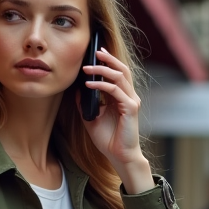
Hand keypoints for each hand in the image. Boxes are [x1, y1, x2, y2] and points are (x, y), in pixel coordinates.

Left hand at [81, 48, 153, 192]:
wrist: (120, 156)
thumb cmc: (109, 139)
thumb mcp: (92, 118)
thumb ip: (86, 104)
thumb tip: (77, 91)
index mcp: (122, 98)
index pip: (118, 73)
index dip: (109, 62)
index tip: (97, 53)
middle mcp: (129, 97)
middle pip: (122, 70)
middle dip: (108, 59)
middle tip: (95, 52)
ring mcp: (131, 101)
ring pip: (119, 77)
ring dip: (102, 70)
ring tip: (87, 68)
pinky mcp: (130, 109)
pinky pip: (116, 91)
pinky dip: (102, 86)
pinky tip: (89, 85)